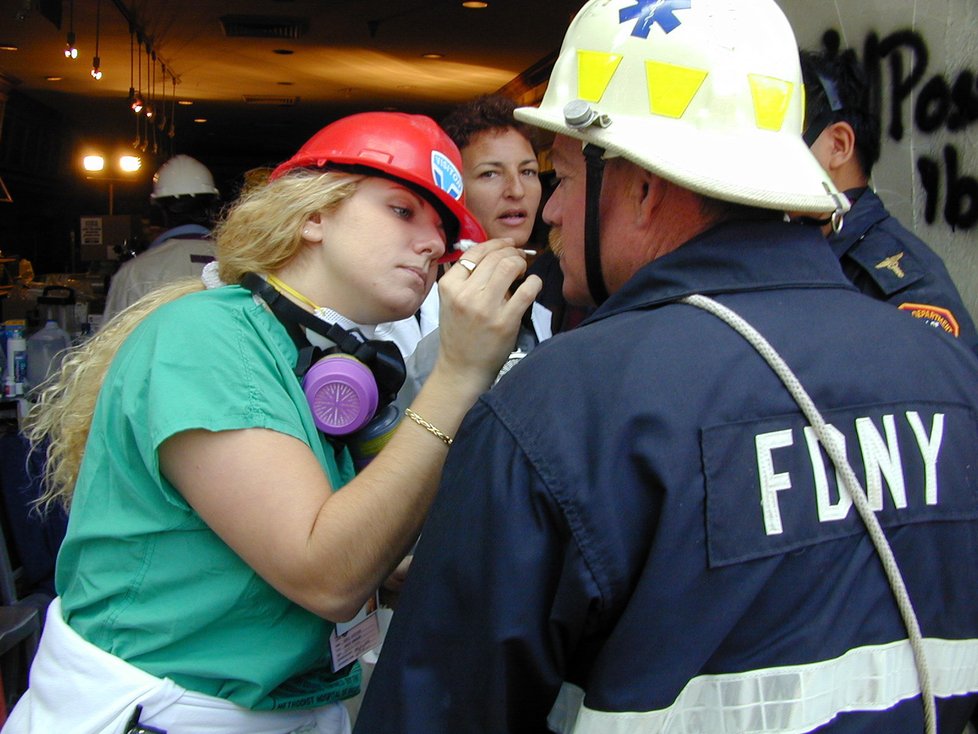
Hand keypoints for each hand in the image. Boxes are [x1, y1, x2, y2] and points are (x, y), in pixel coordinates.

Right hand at [435, 238, 542, 389]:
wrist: (462, 368)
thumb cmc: (459, 333)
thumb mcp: (451, 301)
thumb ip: (466, 278)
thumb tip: (494, 252)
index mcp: (449, 286)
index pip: (475, 252)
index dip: (496, 243)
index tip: (508, 245)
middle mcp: (465, 294)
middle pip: (495, 257)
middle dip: (512, 252)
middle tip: (519, 258)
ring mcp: (486, 308)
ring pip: (509, 266)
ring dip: (521, 263)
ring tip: (523, 271)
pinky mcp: (505, 321)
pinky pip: (527, 290)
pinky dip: (535, 282)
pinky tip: (533, 284)